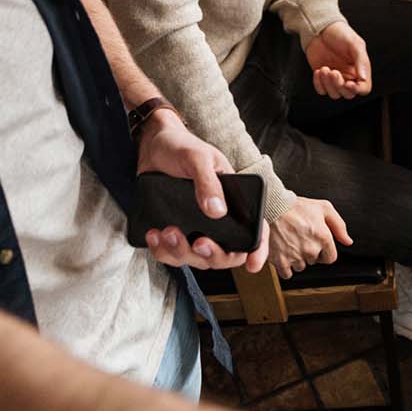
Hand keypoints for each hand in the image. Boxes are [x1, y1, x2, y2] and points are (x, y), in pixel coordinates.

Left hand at [135, 108, 267, 272]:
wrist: (153, 146)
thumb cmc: (182, 147)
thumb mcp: (198, 158)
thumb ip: (208, 183)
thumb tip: (217, 212)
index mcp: (234, 200)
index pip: (255, 229)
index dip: (258, 249)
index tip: (251, 264)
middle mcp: (219, 219)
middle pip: (226, 253)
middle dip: (211, 255)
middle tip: (197, 242)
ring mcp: (197, 227)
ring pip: (197, 258)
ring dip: (181, 252)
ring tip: (166, 231)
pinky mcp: (177, 230)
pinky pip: (172, 254)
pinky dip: (162, 250)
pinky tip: (154, 233)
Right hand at [267, 195, 350, 279]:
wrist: (273, 207)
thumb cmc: (297, 206)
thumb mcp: (324, 208)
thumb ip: (339, 226)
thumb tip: (347, 241)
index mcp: (323, 238)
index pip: (330, 258)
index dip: (324, 252)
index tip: (317, 246)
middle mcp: (310, 249)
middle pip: (314, 261)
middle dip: (309, 253)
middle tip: (301, 239)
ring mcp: (295, 256)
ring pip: (301, 267)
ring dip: (297, 259)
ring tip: (291, 243)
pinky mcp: (280, 260)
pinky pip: (287, 274)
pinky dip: (285, 266)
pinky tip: (284, 253)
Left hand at [305, 20, 370, 99]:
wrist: (320, 28)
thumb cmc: (340, 33)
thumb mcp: (355, 44)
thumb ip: (362, 61)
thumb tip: (363, 78)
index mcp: (360, 69)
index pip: (364, 88)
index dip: (357, 89)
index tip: (349, 83)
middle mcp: (348, 75)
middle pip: (348, 94)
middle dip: (340, 85)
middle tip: (334, 71)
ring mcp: (335, 78)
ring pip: (335, 94)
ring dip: (328, 84)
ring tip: (325, 69)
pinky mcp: (322, 78)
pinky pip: (321, 90)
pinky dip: (319, 84)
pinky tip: (319, 71)